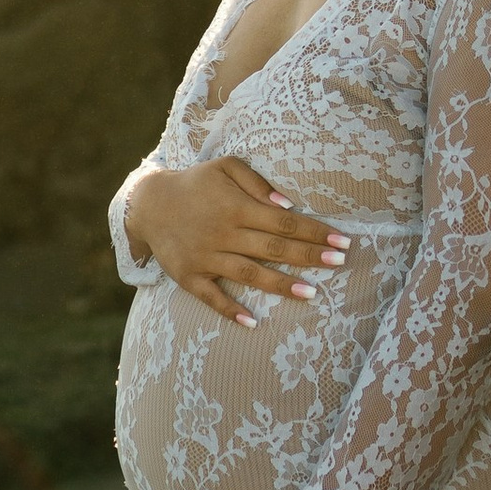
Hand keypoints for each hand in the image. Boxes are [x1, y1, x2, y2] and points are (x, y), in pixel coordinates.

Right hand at [125, 159, 348, 327]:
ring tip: (312, 293)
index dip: (314, 232)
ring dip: (281, 284)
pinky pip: (211, 297)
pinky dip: (230, 310)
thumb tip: (287, 204)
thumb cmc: (195, 184)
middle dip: (309, 256)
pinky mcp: (189, 277)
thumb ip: (256, 182)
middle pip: (273, 248)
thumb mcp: (224, 167)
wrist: (148, 203)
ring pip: (249, 274)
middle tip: (340, 263)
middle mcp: (223, 233)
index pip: (284, 222)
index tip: (342, 241)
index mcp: (236, 207)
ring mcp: (206, 257)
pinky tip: (252, 322)